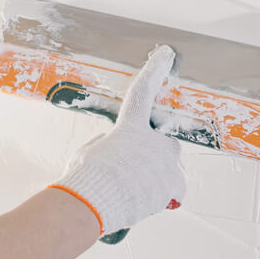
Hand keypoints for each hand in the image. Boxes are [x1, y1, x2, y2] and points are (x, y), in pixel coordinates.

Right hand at [49, 45, 184, 235]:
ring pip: (166, 169)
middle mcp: (154, 142)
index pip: (142, 92)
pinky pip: (171, 192)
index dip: (153, 71)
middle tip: (130, 172)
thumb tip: (117, 150)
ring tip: (129, 193)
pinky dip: (159, 197)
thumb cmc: (85, 178)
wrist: (92, 204)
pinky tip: (139, 202)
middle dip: (151, 156)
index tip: (165, 53)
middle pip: (162, 143)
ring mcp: (167, 165)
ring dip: (153, 178)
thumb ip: (109, 144)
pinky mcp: (174, 188)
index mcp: (130, 128)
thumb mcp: (90, 152)